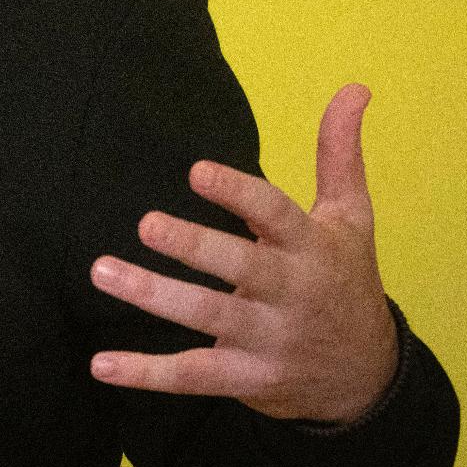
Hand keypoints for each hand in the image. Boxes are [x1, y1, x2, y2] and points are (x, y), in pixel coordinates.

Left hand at [87, 83, 398, 423]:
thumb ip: (338, 154)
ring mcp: (268, 341)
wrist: (366, 377)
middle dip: (195, 247)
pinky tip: (100, 364)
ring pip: (206, 318)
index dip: (238, 194)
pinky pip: (191, 376)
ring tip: (101, 271)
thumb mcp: (351, 218)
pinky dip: (145, 373)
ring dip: (152, 297)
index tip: (196, 171)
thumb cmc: (346, 279)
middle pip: (242, 269)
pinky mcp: (247, 379)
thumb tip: (354, 87)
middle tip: (146, 223)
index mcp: (313, 248)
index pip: (276, 216)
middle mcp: (291, 294)